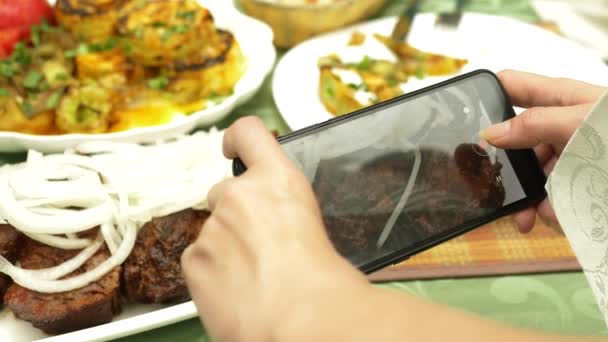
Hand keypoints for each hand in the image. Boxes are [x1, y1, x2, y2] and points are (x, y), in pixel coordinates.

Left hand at [181, 117, 367, 341]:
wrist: (302, 320)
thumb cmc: (323, 281)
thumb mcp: (313, 225)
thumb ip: (288, 211)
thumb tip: (284, 230)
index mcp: (279, 181)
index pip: (249, 133)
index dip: (237, 140)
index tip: (232, 148)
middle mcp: (239, 195)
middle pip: (225, 193)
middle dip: (235, 216)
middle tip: (257, 247)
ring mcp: (212, 227)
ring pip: (212, 233)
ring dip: (225, 250)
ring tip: (253, 279)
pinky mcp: (193, 259)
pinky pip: (199, 260)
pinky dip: (212, 274)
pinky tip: (237, 292)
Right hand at [480, 70, 605, 232]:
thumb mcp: (579, 123)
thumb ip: (532, 125)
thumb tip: (488, 133)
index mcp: (558, 99)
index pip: (511, 87)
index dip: (485, 97)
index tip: (462, 118)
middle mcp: (560, 124)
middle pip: (516, 139)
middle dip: (505, 163)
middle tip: (492, 185)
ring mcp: (570, 153)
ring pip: (532, 172)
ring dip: (526, 195)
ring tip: (529, 216)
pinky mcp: (580, 180)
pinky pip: (552, 192)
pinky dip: (546, 208)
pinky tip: (550, 218)